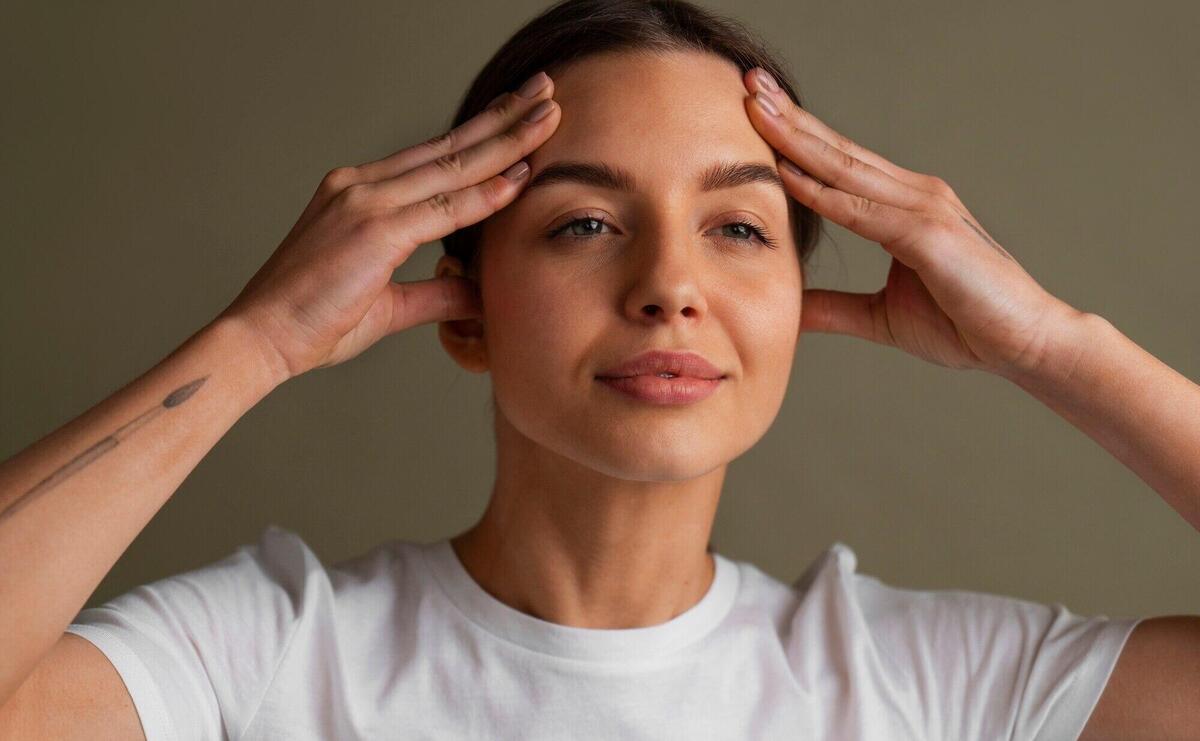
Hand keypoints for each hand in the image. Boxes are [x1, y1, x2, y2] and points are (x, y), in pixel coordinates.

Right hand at [217, 72, 560, 381]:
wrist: (261, 337)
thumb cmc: (314, 321)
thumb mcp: (390, 305)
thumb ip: (437, 294)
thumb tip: (479, 295)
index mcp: (358, 193)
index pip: (434, 156)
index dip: (481, 136)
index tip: (519, 119)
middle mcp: (360, 185)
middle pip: (448, 145)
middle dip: (503, 119)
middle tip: (544, 94)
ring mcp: (364, 201)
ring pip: (452, 165)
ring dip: (506, 142)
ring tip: (547, 117)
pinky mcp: (371, 228)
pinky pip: (441, 208)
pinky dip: (483, 195)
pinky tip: (519, 180)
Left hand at [742, 67, 1085, 380]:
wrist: (1026, 343)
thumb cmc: (966, 325)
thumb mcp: (882, 317)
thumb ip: (836, 308)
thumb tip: (792, 308)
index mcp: (905, 206)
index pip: (840, 162)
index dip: (797, 135)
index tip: (755, 110)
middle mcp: (915, 195)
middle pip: (839, 150)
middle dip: (790, 117)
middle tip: (747, 83)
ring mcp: (924, 209)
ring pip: (846, 168)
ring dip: (797, 138)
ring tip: (757, 109)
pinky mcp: (929, 236)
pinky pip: (863, 211)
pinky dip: (823, 192)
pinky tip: (787, 174)